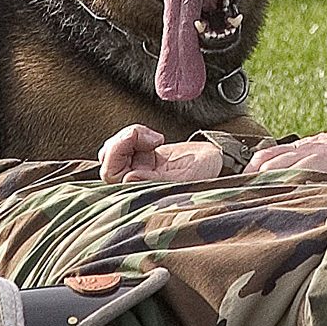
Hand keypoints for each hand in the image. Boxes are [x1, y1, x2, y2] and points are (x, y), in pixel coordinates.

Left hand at [98, 124, 224, 183]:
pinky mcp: (143, 155)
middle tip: (142, 134)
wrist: (217, 160)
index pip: (113, 175)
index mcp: (143, 192)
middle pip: (108, 161)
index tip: (134, 138)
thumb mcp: (184, 178)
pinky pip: (126, 142)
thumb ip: (155, 180)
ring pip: (114, 150)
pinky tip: (155, 138)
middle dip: (121, 141)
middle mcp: (138, 181)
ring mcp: (139, 168)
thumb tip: (128, 178)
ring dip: (129, 136)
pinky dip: (136, 133)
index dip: (116, 154)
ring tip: (153, 137)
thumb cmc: (205, 173)